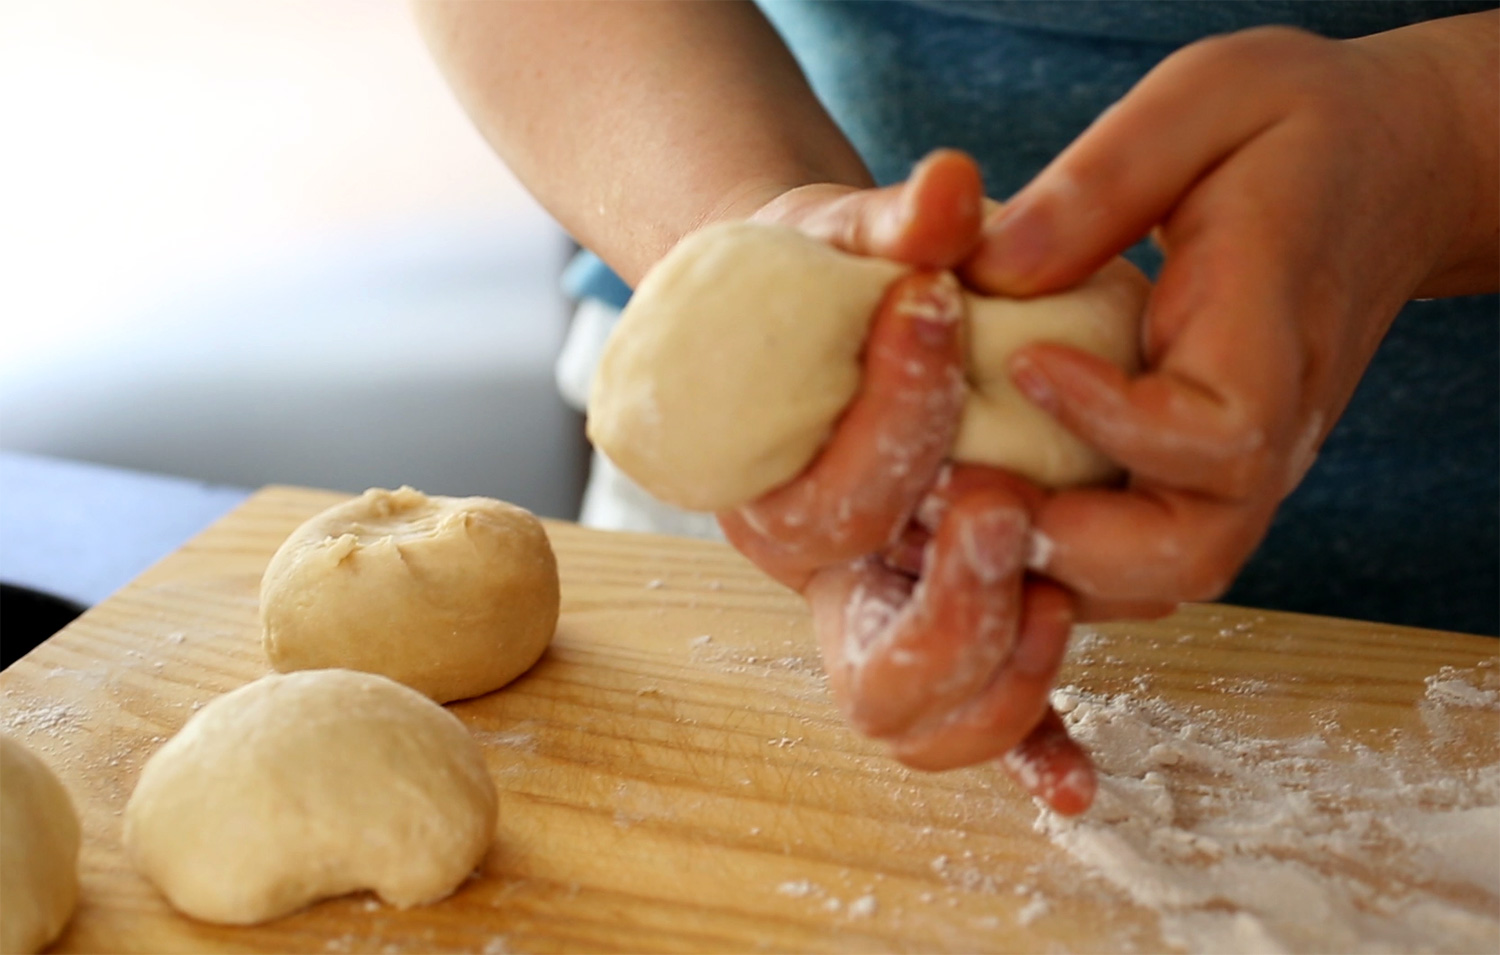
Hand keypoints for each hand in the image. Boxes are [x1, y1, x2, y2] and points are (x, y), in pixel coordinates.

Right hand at [719, 151, 1095, 814]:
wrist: (822, 327)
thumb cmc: (822, 287)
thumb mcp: (837, 239)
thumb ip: (888, 225)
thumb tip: (949, 189)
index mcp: (768, 492)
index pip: (825, 505)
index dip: (889, 419)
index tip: (939, 312)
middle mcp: (822, 578)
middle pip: (870, 666)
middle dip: (954, 601)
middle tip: (1005, 505)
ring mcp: (885, 613)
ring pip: (919, 716)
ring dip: (999, 676)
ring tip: (1053, 594)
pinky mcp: (947, 622)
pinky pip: (979, 717)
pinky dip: (1027, 747)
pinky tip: (1079, 782)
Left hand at [962, 21, 1497, 613]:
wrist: (1380, 174)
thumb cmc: (1290, 130)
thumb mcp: (1204, 104)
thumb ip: (1104, 183)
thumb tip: (987, 269)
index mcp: (1272, 330)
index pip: (1219, 431)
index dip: (1115, 420)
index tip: (1026, 361)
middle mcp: (1268, 428)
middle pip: (1188, 554)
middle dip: (1061, 545)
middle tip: (942, 491)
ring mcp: (1239, 469)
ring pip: (1155, 579)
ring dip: (1046, 568)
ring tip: (933, 515)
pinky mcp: (1204, 478)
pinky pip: (1135, 556)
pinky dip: (1055, 556)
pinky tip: (969, 508)